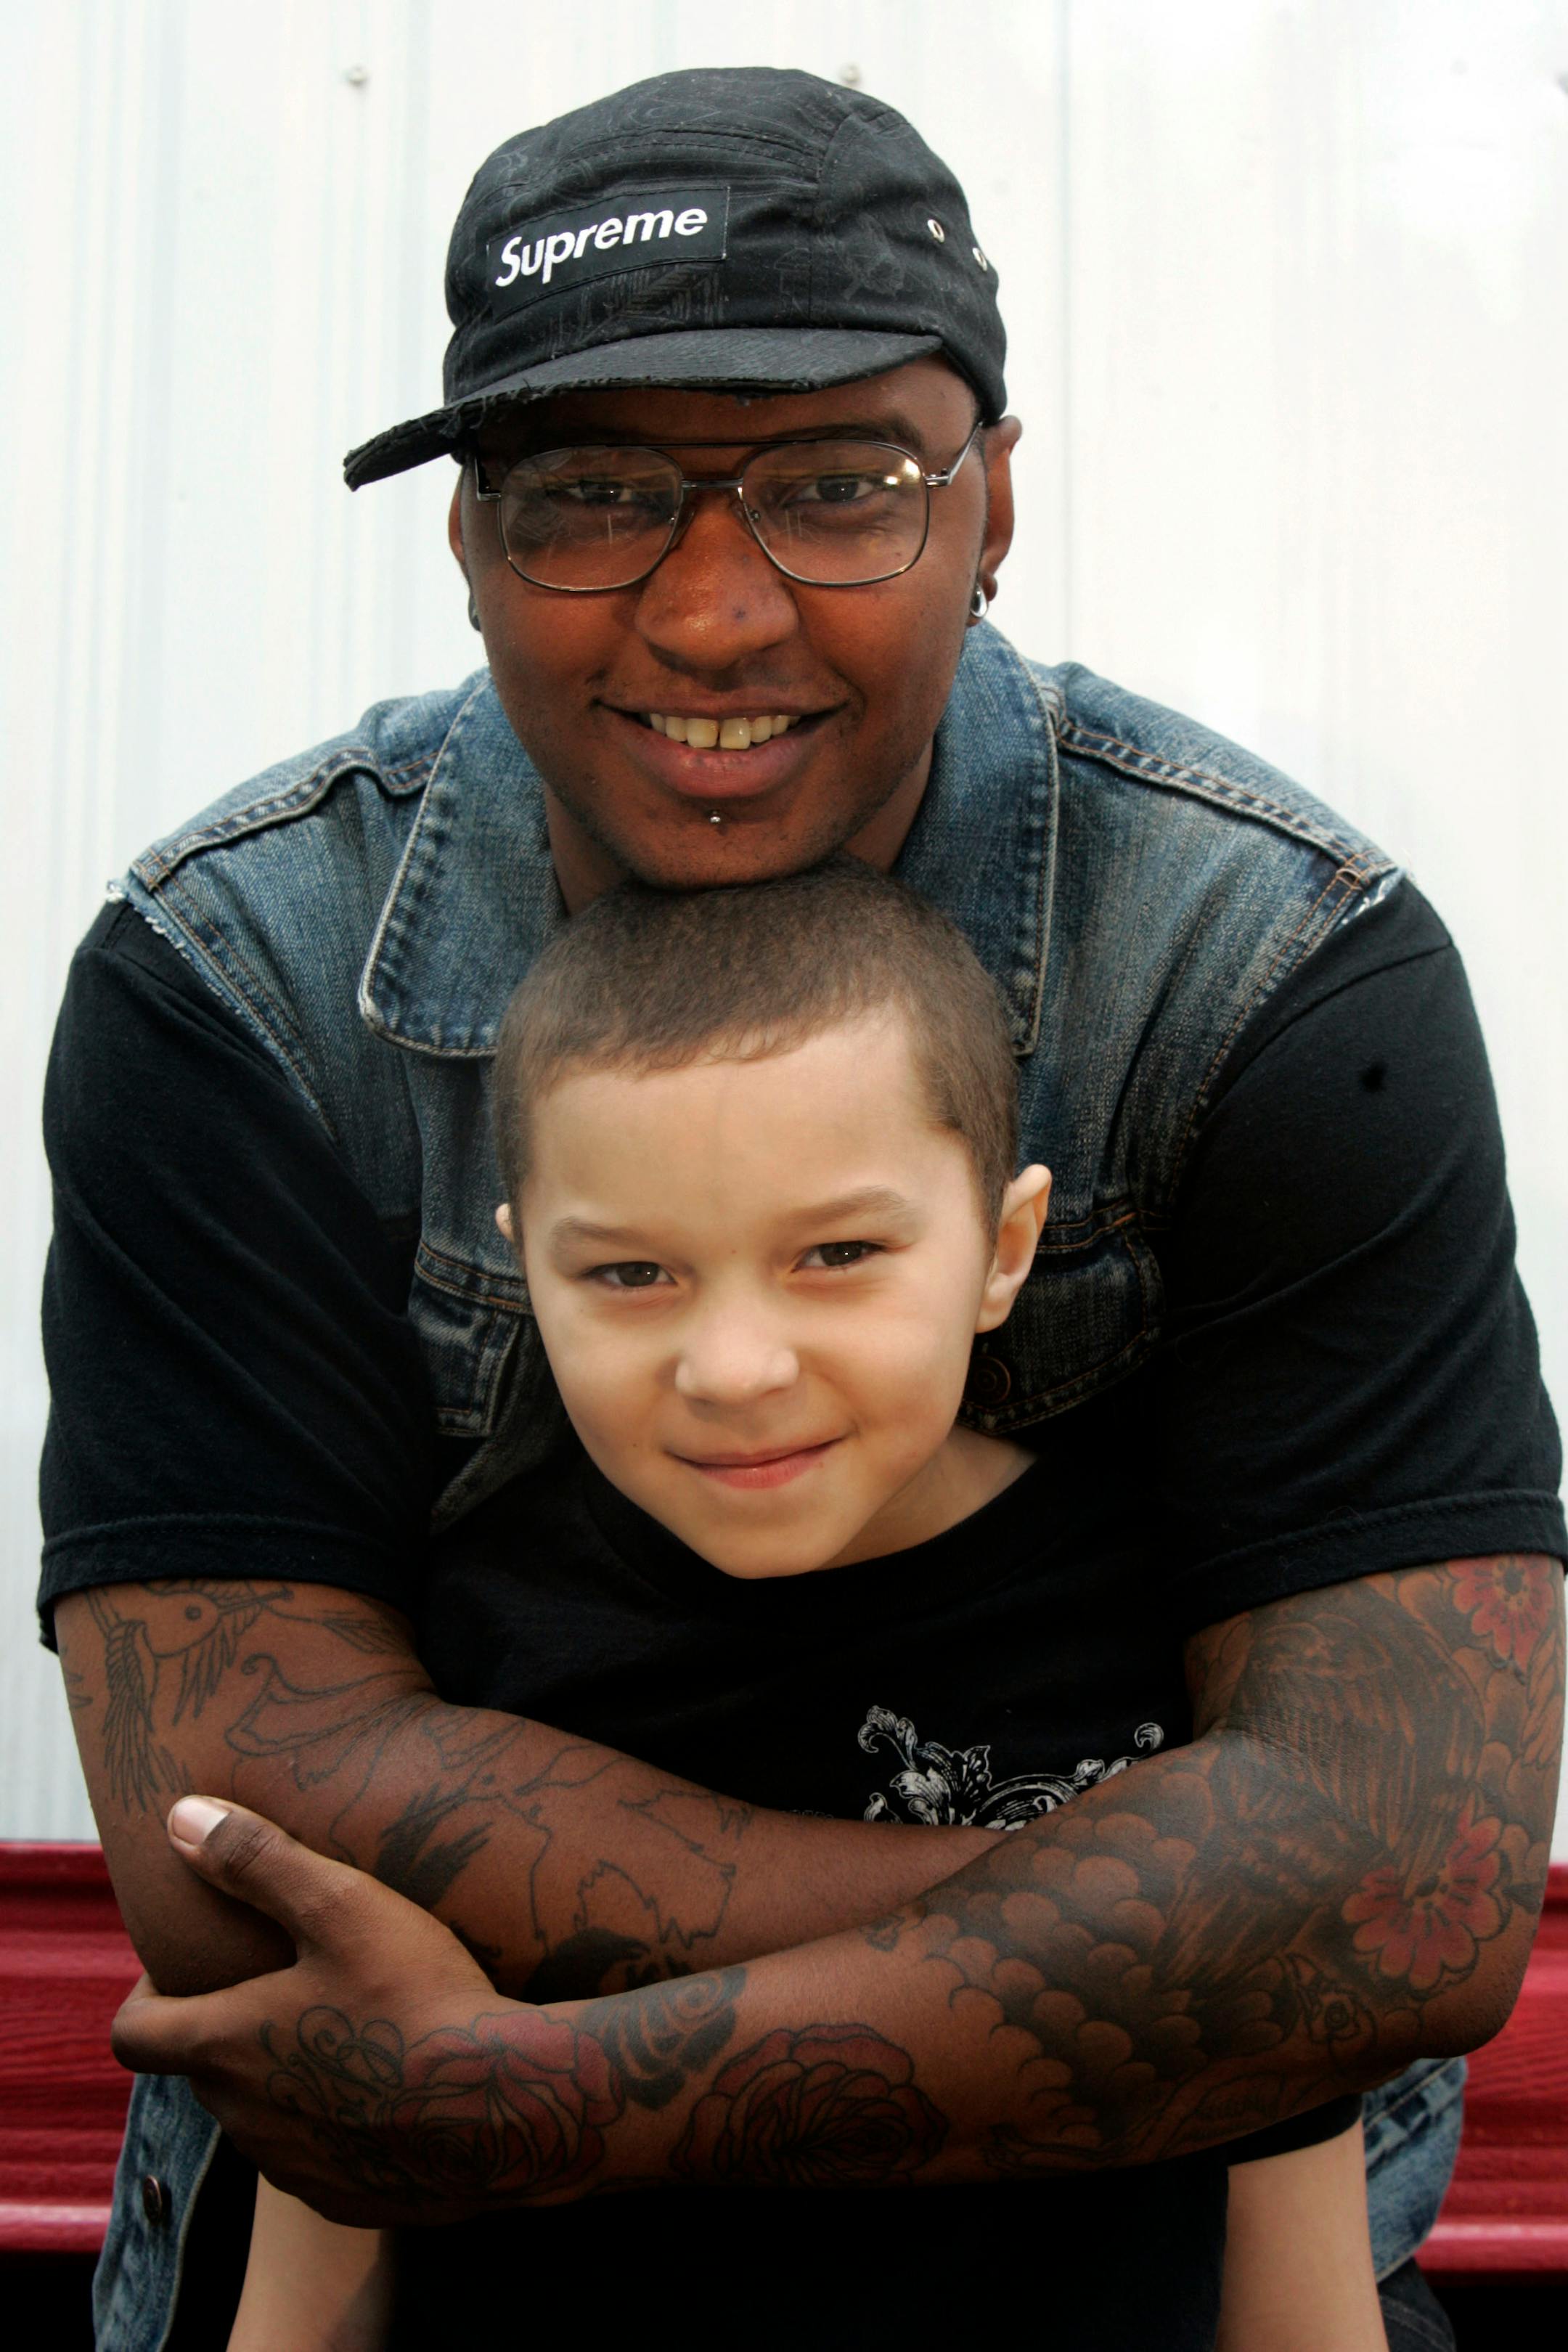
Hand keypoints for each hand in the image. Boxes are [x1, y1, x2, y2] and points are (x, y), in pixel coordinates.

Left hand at [112, 1797, 566, 2224]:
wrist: (503, 2109)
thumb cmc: (416, 1999)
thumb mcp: (342, 1907)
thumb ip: (257, 1861)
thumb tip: (180, 1818)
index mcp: (225, 2047)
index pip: (134, 2034)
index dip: (144, 1997)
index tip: (188, 1966)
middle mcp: (243, 2119)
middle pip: (202, 2071)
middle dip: (227, 2026)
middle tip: (283, 1980)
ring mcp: (292, 2167)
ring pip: (259, 2117)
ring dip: (280, 2078)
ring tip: (344, 2029)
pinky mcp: (344, 2198)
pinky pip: (315, 2158)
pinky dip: (332, 2125)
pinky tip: (388, 2089)